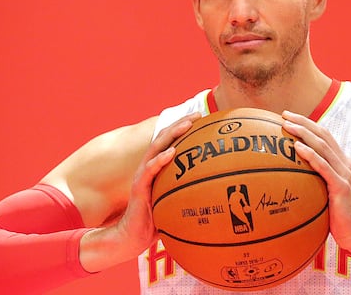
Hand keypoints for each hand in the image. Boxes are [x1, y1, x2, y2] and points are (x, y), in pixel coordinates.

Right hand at [118, 112, 200, 253]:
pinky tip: (172, 152)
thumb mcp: (176, 204)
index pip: (172, 142)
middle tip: (197, 115)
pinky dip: (160, 160)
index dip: (185, 129)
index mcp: (158, 169)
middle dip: (181, 124)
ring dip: (172, 134)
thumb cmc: (156, 222)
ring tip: (187, 125)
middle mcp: (150, 167)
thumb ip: (190, 195)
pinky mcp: (138, 187)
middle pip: (164, 138)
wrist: (133, 236)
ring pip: (157, 148)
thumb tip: (217, 194)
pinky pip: (150, 170)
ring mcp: (142, 175)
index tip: (202, 119)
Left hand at [282, 111, 350, 254]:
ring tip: (287, 126)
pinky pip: (323, 167)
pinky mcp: (342, 186)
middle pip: (323, 135)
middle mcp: (345, 164)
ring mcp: (345, 174)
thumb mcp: (327, 193)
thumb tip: (293, 176)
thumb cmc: (340, 216)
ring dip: (304, 133)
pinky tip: (297, 148)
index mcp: (342, 163)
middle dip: (303, 122)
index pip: (324, 137)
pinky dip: (310, 155)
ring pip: (323, 146)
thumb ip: (316, 181)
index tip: (289, 117)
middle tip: (284, 115)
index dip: (308, 124)